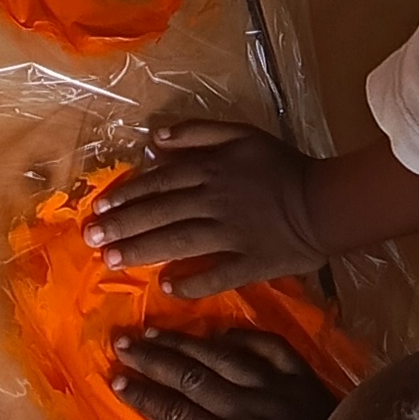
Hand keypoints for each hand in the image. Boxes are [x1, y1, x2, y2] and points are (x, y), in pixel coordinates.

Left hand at [89, 125, 322, 287]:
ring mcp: (233, 233)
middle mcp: (215, 201)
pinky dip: (193, 281)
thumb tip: (157, 138)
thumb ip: (199, 132)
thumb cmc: (282, 166)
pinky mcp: (252, 262)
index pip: (159, 183)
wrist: (326, 201)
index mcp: (211, 170)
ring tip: (113, 262)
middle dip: (123, 227)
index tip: (99, 210)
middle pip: (160, 213)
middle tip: (92, 241)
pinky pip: (218, 274)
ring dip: (143, 252)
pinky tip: (168, 287)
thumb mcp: (241, 134)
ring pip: (179, 242)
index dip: (127, 197)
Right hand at [106, 327, 338, 419]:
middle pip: (189, 376)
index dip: (142, 395)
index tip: (115, 380)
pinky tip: (219, 330)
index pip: (174, 414)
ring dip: (184, 341)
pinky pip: (265, 346)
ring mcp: (274, 388)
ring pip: (219, 356)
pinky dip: (239, 335)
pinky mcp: (301, 377)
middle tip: (122, 342)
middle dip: (152, 358)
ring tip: (154, 329)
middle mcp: (244, 409)